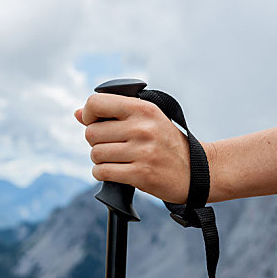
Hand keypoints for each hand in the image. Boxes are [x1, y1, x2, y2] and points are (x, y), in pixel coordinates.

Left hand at [75, 93, 192, 203]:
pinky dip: (103, 174)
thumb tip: (78, 114)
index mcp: (142, 108)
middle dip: (96, 142)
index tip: (94, 123)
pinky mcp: (141, 174)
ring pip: (95, 154)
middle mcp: (142, 128)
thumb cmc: (168, 143)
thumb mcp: (148, 119)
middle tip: (112, 146)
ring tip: (117, 160)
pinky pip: (102, 172)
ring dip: (100, 160)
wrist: (198, 171)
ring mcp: (142, 151)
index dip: (89, 115)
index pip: (96, 103)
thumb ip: (113, 114)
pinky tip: (116, 172)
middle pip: (91, 133)